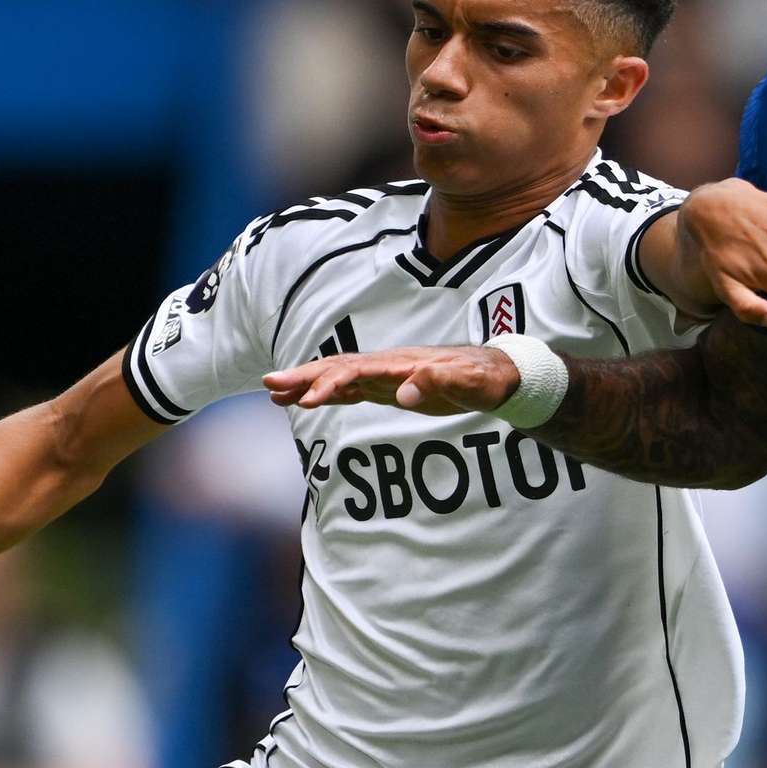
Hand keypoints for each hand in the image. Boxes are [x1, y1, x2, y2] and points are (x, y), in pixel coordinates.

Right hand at [265, 342, 518, 414]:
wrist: (497, 373)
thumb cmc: (485, 378)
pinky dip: (326, 394)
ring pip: (338, 376)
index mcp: (402, 364)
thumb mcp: (470, 383)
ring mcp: (386, 375)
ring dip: (307, 384)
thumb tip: (406, 392)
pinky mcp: (389, 387)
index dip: (330, 383)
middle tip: (269, 384)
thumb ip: (439, 382)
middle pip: (338, 367)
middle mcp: (388, 366)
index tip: (306, 399)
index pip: (356, 370)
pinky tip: (304, 403)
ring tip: (272, 394)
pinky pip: (350, 389)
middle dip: (304, 376)